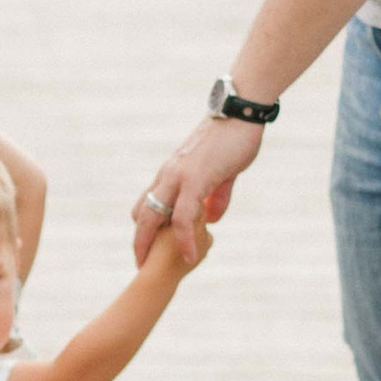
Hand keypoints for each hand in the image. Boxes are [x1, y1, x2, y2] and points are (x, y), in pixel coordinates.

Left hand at [133, 113, 261, 259]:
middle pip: (142, 213)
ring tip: (154, 268)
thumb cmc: (233, 138)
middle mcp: (168, 175)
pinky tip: (191, 255)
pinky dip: (184, 239)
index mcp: (172, 173)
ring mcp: (178, 176)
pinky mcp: (195, 179)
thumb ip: (216, 195)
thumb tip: (213, 218)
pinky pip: (182, 217)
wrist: (240, 113)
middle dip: (140, 242)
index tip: (148, 250)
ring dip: (152, 245)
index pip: (148, 203)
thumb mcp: (223, 172)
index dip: (146, 228)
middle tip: (140, 265)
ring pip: (154, 216)